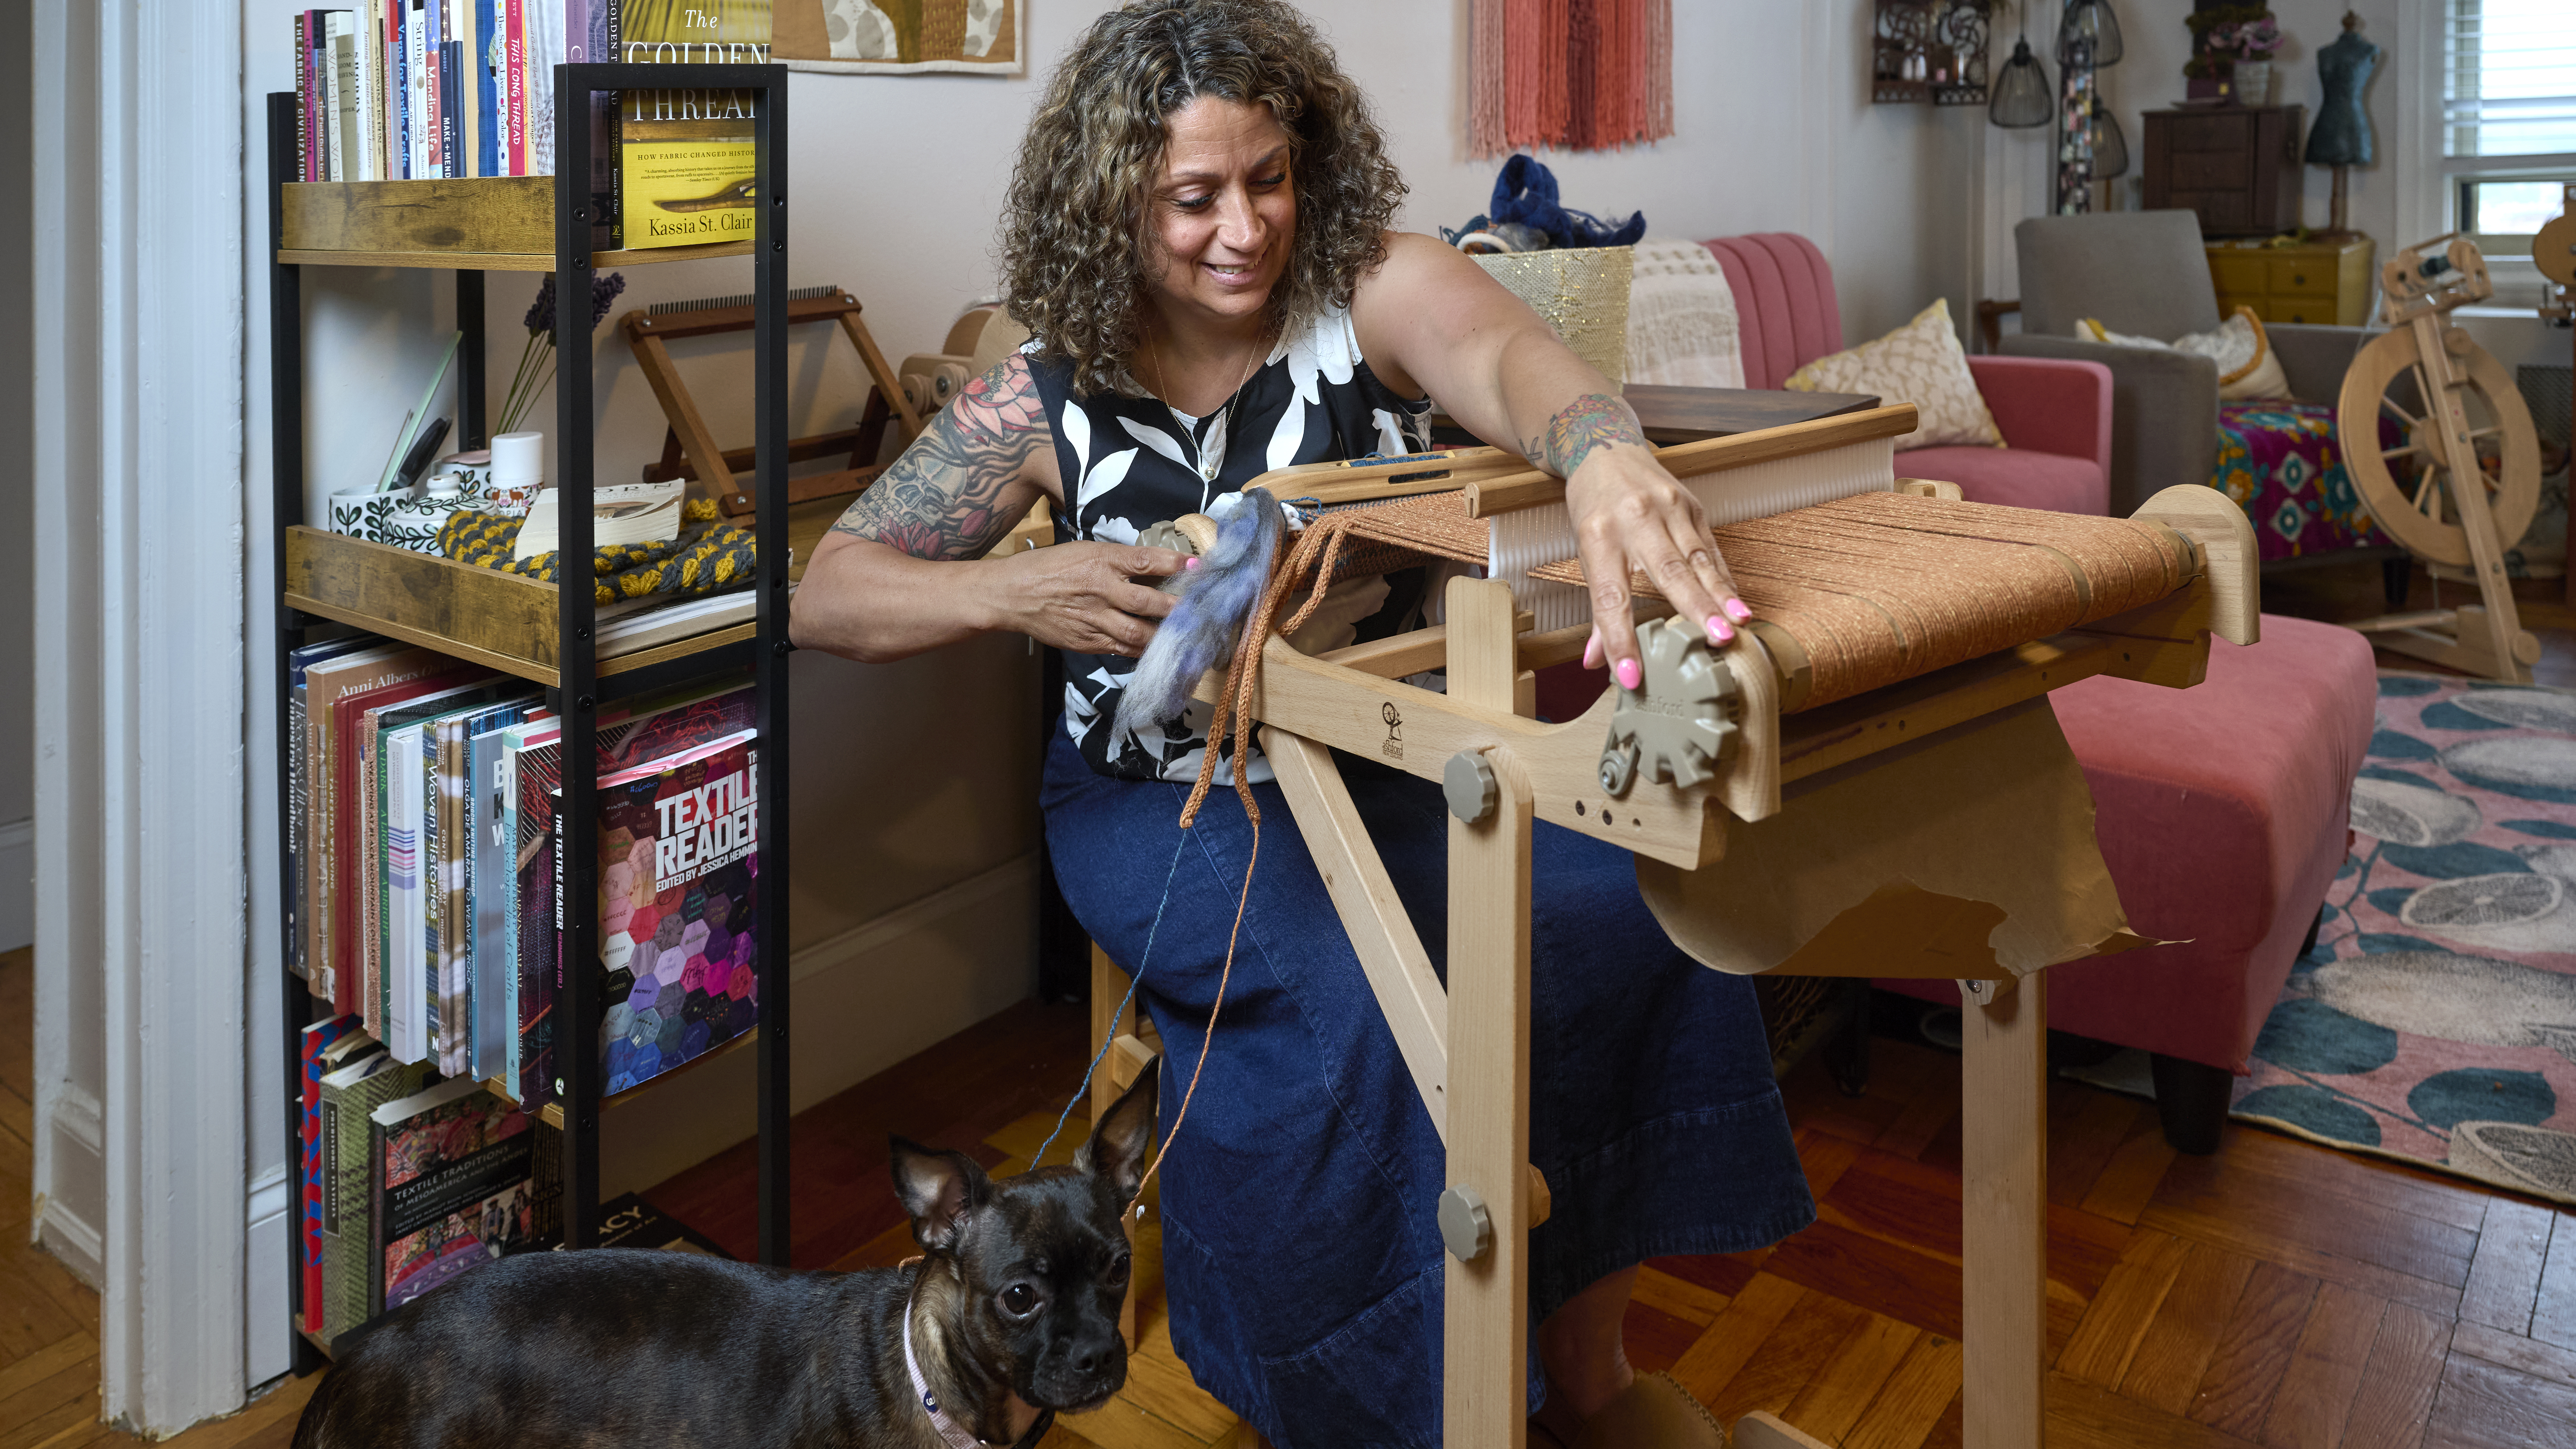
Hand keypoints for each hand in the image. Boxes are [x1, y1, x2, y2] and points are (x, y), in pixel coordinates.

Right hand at [990, 541, 1192, 657]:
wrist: (1012, 594)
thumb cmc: (1050, 567)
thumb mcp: (1084, 552)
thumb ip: (1118, 561)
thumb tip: (1156, 565)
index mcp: (1100, 561)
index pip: (1144, 560)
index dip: (1173, 562)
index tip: (1198, 565)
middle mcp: (1100, 590)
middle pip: (1146, 602)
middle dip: (1177, 607)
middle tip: (1203, 610)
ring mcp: (1093, 619)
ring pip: (1137, 632)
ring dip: (1165, 635)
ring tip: (1189, 636)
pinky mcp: (1086, 642)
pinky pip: (1122, 649)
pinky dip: (1143, 650)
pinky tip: (1161, 650)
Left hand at [1562, 446, 1750, 688]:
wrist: (1605, 451)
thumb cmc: (1594, 510)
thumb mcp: (1585, 552)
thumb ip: (1597, 609)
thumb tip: (1596, 662)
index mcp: (1599, 537)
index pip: (1610, 598)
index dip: (1620, 640)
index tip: (1632, 676)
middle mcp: (1635, 520)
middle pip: (1668, 571)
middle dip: (1695, 607)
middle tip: (1718, 638)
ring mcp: (1667, 508)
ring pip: (1698, 558)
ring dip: (1721, 594)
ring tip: (1739, 622)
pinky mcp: (1692, 504)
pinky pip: (1710, 548)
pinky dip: (1724, 578)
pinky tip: (1736, 602)